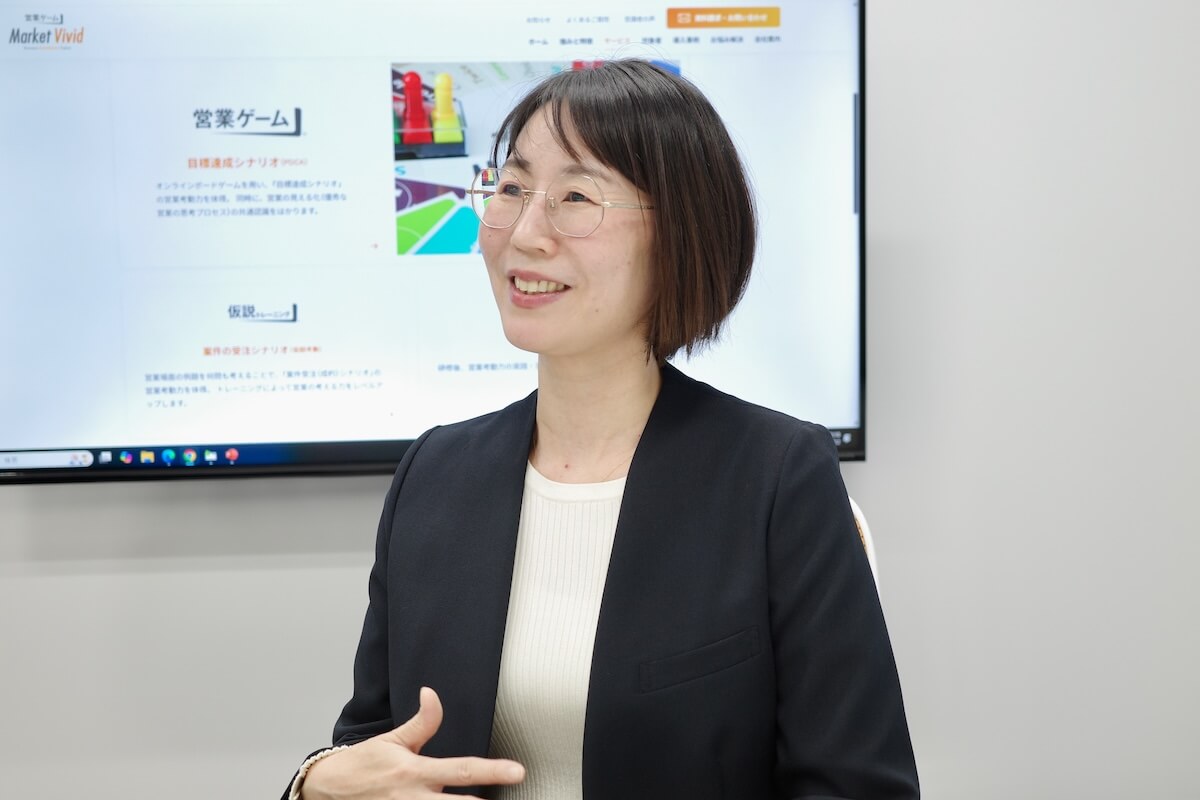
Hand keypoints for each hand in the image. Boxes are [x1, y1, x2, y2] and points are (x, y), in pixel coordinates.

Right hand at [300, 687, 525, 799]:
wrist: (328, 789)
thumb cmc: (364, 765)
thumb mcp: (394, 740)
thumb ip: (423, 722)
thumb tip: (432, 693)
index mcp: (416, 772)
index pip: (462, 770)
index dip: (493, 770)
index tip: (518, 771)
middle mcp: (414, 798)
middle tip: (513, 794)